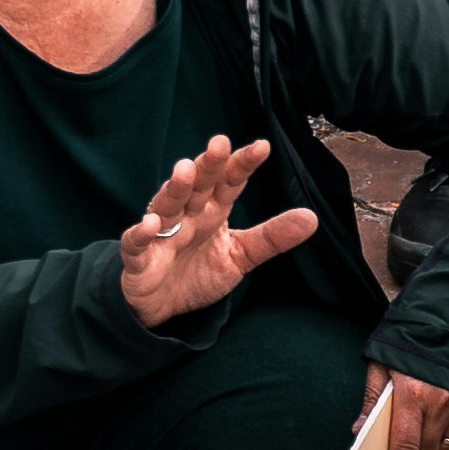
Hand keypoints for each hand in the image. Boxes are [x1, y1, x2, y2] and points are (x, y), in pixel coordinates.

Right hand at [119, 129, 322, 325]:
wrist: (162, 306)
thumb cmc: (198, 273)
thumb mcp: (240, 256)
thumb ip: (271, 238)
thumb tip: (312, 218)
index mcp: (212, 211)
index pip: (229, 183)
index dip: (242, 165)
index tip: (262, 147)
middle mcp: (186, 215)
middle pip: (197, 185)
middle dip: (208, 165)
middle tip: (220, 143)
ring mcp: (160, 234)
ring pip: (166, 205)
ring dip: (174, 188)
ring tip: (185, 171)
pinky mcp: (138, 258)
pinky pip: (136, 243)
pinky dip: (141, 233)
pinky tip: (150, 224)